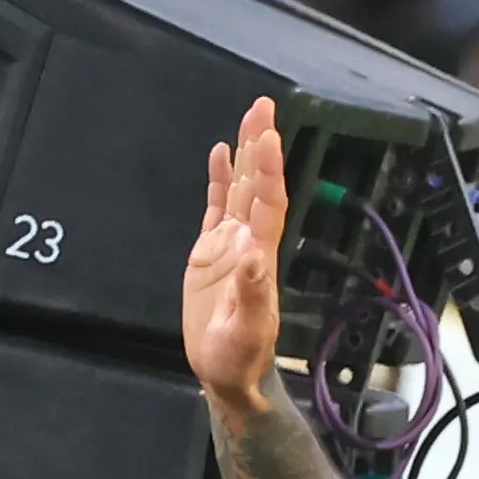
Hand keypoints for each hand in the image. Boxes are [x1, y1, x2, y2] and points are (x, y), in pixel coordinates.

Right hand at [186, 96, 285, 416]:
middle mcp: (248, 241)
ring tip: (249, 116)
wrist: (224, 371)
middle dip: (260, 146)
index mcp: (259, 256)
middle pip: (256, 185)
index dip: (270, 171)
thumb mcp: (247, 332)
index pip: (268, 204)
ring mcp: (229, 243)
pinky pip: (215, 206)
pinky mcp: (209, 251)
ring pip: (238, 189)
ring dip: (244, 154)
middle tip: (263, 106)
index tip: (269, 137)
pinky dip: (218, 179)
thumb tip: (254, 256)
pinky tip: (219, 152)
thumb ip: (253, 296)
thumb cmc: (239, 356)